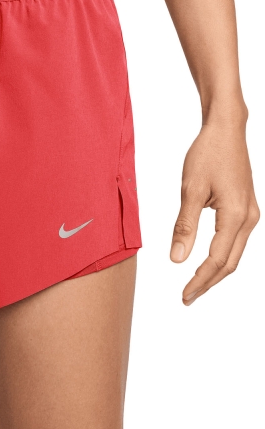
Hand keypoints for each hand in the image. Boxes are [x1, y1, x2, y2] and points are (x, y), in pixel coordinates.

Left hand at [171, 120, 258, 304]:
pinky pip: (235, 240)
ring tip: (194, 284)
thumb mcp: (190, 190)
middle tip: (187, 297)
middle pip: (230, 262)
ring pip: (234, 253)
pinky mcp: (245, 207)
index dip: (200, 280)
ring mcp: (250, 213)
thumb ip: (185, 226)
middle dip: (209, 282)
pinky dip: (221, 255)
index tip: (184, 294)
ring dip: (215, 271)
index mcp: (236, 216)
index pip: (217, 260)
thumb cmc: (207, 154)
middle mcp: (249, 218)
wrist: (225, 130)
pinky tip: (206, 260)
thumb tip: (177, 258)